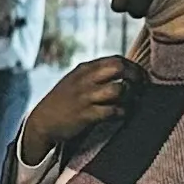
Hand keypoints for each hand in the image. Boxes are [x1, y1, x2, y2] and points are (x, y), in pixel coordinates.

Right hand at [19, 55, 136, 160]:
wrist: (41, 122)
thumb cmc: (62, 102)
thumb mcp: (75, 80)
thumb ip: (94, 74)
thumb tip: (121, 71)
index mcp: (85, 69)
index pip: (116, 60)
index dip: (133, 68)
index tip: (140, 77)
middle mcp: (86, 80)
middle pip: (119, 68)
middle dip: (135, 77)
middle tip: (141, 88)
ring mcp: (85, 98)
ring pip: (119, 90)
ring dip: (131, 97)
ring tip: (133, 103)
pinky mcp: (85, 116)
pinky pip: (112, 111)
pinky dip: (122, 113)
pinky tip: (122, 115)